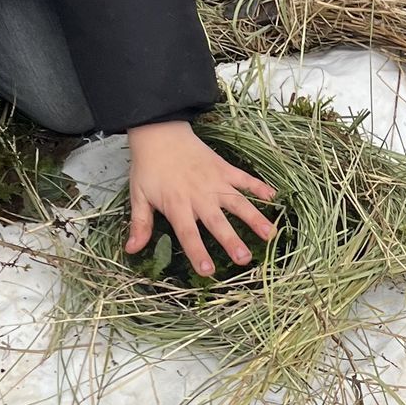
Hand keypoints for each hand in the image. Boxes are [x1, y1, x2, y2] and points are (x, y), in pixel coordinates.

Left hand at [124, 119, 276, 276]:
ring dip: (254, 218)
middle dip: (231, 241)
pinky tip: (273, 197)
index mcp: (177, 204)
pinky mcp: (224, 169)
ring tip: (270, 234)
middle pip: (217, 222)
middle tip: (244, 259)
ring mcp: (215, 181)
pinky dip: (259, 186)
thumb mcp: (138, 195)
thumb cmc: (148, 167)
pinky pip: (244, 179)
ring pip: (237, 202)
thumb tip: (131, 249)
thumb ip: (140, 223)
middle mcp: (199, 196)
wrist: (160, 133)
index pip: (188, 233)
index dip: (197, 252)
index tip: (208, 271)